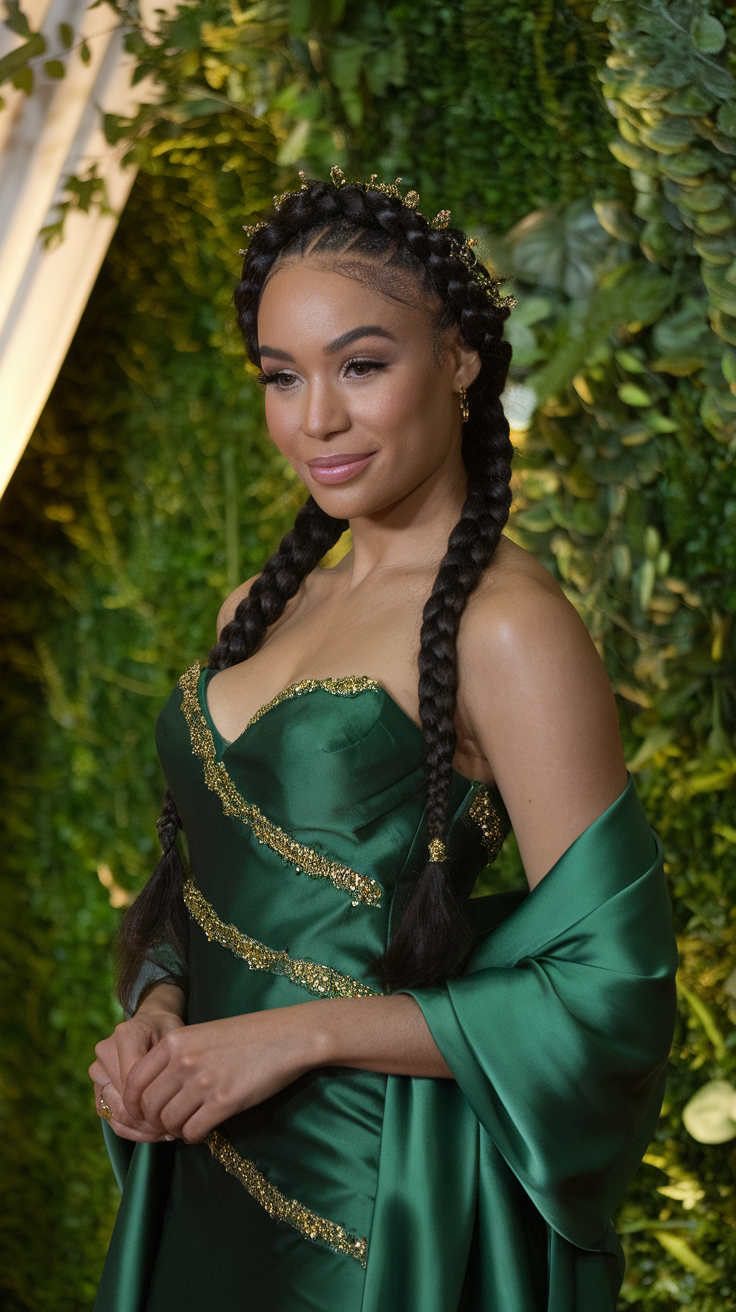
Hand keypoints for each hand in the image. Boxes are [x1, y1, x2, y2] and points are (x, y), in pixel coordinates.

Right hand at [89, 984, 184, 1141]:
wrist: (150, 1024)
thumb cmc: (168, 1032)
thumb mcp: (177, 1040)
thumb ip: (169, 1065)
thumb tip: (165, 1103)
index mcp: (126, 1035)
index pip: (134, 1081)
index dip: (153, 1103)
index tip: (175, 1111)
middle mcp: (105, 1051)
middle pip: (124, 1101)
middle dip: (150, 1120)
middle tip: (174, 1128)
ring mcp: (97, 1069)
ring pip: (116, 1114)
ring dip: (142, 1129)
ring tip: (166, 1130)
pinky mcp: (98, 1086)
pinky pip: (110, 1117)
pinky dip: (131, 1130)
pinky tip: (152, 1131)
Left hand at [121, 1007, 316, 1144]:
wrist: (289, 1036)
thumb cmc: (248, 1035)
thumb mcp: (203, 1034)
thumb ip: (177, 1057)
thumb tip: (155, 1093)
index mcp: (174, 1041)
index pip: (133, 1081)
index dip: (134, 1104)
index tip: (143, 1113)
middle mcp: (183, 1061)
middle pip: (148, 1105)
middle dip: (154, 1121)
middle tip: (166, 1125)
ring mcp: (203, 1082)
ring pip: (168, 1122)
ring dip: (174, 1130)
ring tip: (187, 1125)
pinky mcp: (224, 1102)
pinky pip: (192, 1131)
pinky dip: (193, 1136)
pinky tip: (203, 1129)